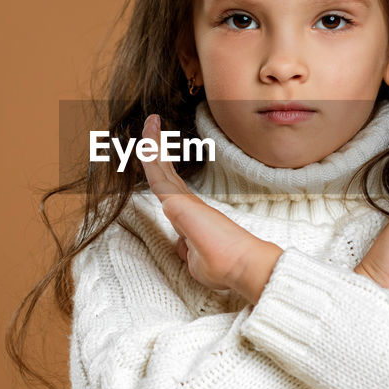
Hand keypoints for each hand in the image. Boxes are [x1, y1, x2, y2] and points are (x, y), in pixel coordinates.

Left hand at [139, 114, 281, 303]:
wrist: (241, 265)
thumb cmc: (225, 265)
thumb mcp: (197, 260)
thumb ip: (186, 248)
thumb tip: (181, 244)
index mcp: (190, 215)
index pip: (169, 186)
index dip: (161, 167)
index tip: (156, 152)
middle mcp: (186, 204)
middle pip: (165, 172)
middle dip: (156, 149)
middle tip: (153, 126)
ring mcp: (183, 202)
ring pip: (161, 170)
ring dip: (153, 146)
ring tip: (150, 123)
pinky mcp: (179, 203)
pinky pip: (158, 177)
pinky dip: (152, 156)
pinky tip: (146, 142)